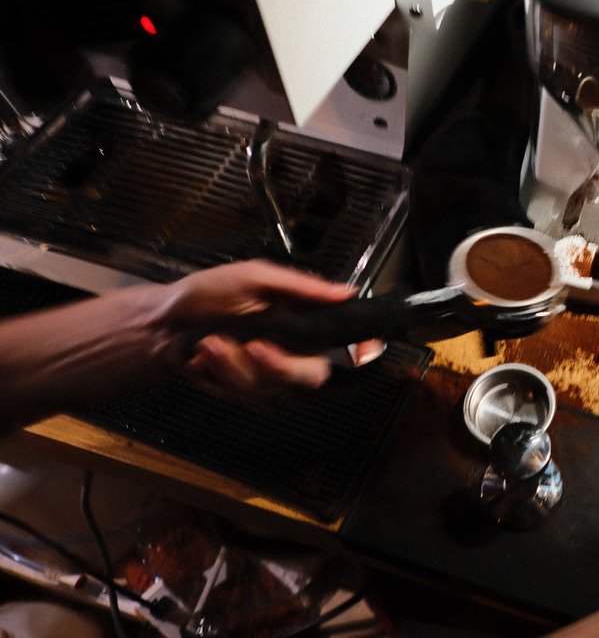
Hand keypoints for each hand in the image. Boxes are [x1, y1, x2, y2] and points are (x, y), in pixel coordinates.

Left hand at [161, 260, 359, 390]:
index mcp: (305, 324)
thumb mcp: (255, 277)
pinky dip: (219, 374)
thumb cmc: (208, 293)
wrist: (162, 322)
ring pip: (272, 388)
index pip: (348, 343)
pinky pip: (243, 394)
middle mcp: (295, 353)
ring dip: (235, 366)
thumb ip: (301, 287)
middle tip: (254, 347)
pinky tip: (204, 357)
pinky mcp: (245, 395)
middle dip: (283, 367)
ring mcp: (270, 379)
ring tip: (210, 342)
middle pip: (314, 377)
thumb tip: (346, 291)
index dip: (361, 350)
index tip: (362, 349)